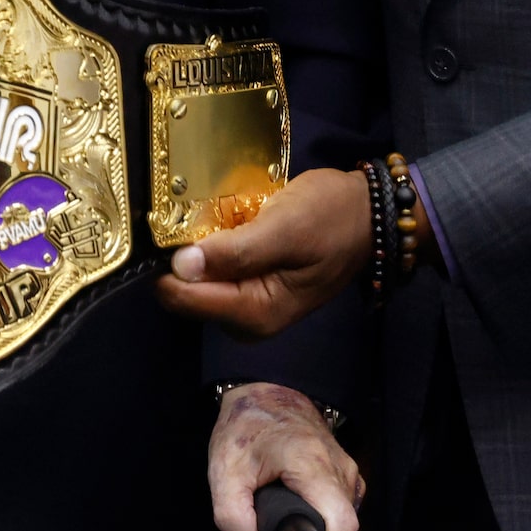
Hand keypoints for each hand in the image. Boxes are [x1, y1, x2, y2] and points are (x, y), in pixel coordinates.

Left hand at [156, 165, 370, 336]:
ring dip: (197, 245)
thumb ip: (236, 252)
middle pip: (186, 291)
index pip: (185, 299)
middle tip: (192, 211)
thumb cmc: (332, 217)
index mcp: (256, 313)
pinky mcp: (251, 287)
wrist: (367, 214)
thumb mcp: (286, 227)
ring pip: (197, 278)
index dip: (168, 264)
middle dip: (182, 254)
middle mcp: (248, 319)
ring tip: (212, 211)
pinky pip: (214, 269)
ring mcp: (249, 304)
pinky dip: (212, 245)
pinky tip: (225, 221)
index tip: (163, 226)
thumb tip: (182, 266)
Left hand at [207, 383, 364, 530]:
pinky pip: (332, 517)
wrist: (268, 390)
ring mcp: (346, 476)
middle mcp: (339, 472)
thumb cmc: (248, 424)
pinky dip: (307, 529)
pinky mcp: (343, 481)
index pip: (339, 526)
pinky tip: (279, 526)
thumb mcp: (224, 469)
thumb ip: (232, 517)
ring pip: (334, 530)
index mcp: (313, 465)